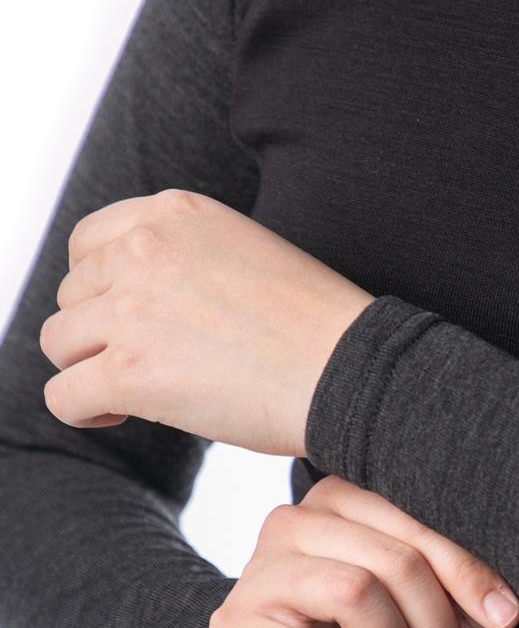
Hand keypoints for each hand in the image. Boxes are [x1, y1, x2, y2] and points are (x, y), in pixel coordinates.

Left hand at [39, 189, 373, 454]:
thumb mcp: (245, 252)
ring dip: (89, 369)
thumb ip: (183, 257)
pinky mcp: (128, 371)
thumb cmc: (313, 325)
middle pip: (72, 295)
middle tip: (147, 363)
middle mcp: (145, 249)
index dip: (100, 287)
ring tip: (134, 392)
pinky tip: (120, 415)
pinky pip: (63, 396)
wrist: (350, 370)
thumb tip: (126, 300)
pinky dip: (84, 411)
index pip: (88, 242)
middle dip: (99, 332)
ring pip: (60, 343)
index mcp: (177, 213)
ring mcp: (132, 308)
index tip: (131, 317)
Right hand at [204, 476, 518, 627]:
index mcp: (339, 503)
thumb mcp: (408, 624)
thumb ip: (449, 601)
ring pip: (355, 592)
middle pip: (394, 560)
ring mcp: (256, 575)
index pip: (418, 525)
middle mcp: (292, 523)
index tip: (507, 617)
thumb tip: (502, 605)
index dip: (468, 572)